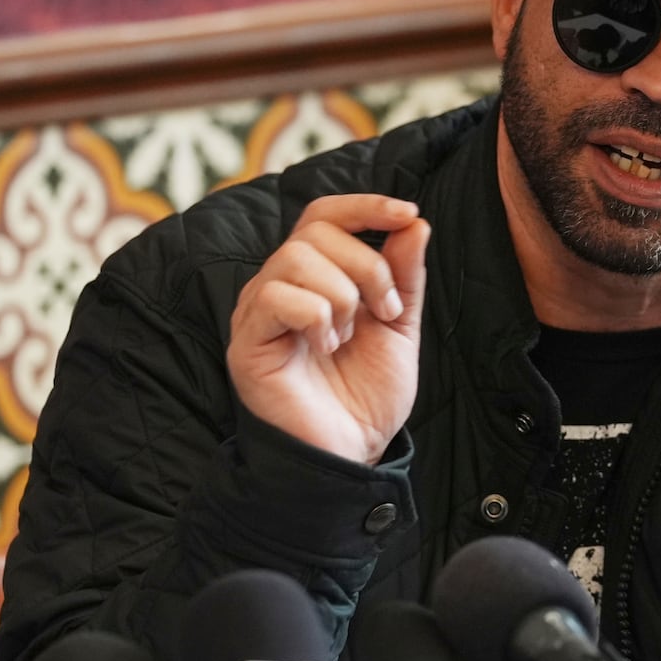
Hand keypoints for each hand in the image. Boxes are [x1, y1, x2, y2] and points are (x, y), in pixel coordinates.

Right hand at [227, 194, 430, 464]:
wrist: (349, 455)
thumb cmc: (366, 396)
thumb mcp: (399, 327)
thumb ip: (405, 276)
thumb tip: (414, 222)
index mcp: (314, 277)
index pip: (325, 214)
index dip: (365, 205)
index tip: (407, 213)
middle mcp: (279, 285)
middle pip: (316, 231)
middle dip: (368, 266)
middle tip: (386, 312)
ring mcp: (258, 311)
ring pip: (296, 257)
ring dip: (342, 295)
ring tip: (348, 337)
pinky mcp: (246, 341)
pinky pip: (277, 296)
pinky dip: (316, 316)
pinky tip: (325, 347)